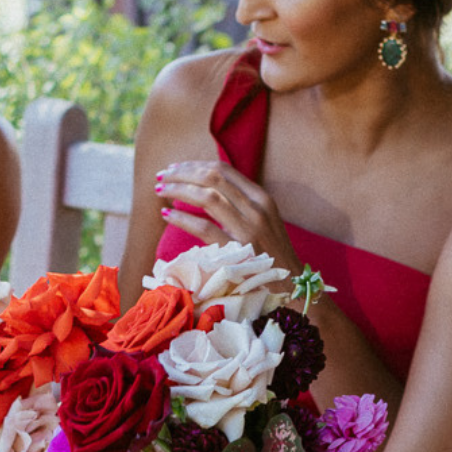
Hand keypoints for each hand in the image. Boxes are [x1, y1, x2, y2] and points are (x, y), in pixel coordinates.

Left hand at [154, 159, 298, 270]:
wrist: (290, 286)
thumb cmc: (271, 255)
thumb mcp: (263, 222)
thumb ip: (241, 204)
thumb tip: (205, 187)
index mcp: (262, 198)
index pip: (223, 170)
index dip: (195, 165)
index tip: (175, 168)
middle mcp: (256, 208)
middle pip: (212, 178)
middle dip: (182, 173)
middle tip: (162, 176)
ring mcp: (248, 229)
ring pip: (207, 197)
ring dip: (178, 190)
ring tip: (160, 191)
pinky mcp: (237, 250)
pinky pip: (204, 227)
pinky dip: (182, 218)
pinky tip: (166, 214)